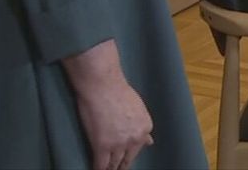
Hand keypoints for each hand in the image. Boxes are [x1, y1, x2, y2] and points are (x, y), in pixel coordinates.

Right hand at [63, 41, 153, 169]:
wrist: (103, 85)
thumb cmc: (118, 91)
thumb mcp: (138, 108)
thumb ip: (142, 126)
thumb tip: (149, 142)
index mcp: (145, 128)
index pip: (138, 148)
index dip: (129, 154)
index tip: (125, 158)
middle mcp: (135, 138)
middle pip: (128, 159)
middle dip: (122, 166)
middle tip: (118, 169)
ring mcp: (118, 144)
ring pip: (114, 164)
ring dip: (111, 169)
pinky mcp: (101, 146)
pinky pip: (100, 164)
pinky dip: (98, 169)